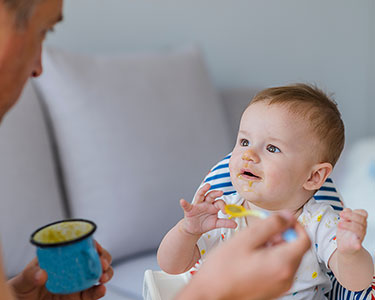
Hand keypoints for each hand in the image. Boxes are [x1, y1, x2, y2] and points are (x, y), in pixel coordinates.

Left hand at [8, 241, 112, 299]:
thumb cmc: (22, 287)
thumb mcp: (23, 279)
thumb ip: (31, 275)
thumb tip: (42, 274)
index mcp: (64, 257)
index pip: (83, 245)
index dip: (93, 244)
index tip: (95, 248)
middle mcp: (75, 268)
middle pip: (97, 258)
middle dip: (104, 258)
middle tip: (103, 263)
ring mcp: (79, 283)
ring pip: (100, 274)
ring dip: (106, 273)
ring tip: (103, 277)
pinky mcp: (80, 298)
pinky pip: (93, 294)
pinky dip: (99, 291)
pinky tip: (101, 290)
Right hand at [176, 212, 310, 299]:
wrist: (210, 293)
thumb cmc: (222, 269)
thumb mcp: (246, 238)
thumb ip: (270, 225)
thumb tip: (287, 216)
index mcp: (282, 264)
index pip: (305, 239)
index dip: (295, 224)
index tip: (282, 219)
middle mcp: (286, 278)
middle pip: (297, 249)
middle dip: (283, 235)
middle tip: (262, 231)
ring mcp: (280, 286)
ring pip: (288, 258)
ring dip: (276, 246)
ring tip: (253, 244)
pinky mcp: (273, 290)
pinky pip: (280, 269)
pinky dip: (272, 258)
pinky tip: (253, 256)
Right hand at [180, 183, 236, 235]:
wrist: (195, 229)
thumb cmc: (205, 223)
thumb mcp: (216, 223)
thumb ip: (225, 223)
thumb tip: (235, 224)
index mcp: (213, 206)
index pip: (220, 202)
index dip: (223, 206)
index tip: (226, 212)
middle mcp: (206, 203)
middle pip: (211, 195)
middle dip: (216, 193)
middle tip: (221, 192)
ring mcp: (198, 205)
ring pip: (200, 195)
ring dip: (203, 190)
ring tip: (207, 186)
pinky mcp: (190, 209)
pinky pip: (187, 205)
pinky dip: (184, 203)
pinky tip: (182, 201)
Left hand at [337, 208, 367, 253]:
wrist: (345, 247)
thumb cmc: (345, 234)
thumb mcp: (343, 222)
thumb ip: (345, 216)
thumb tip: (346, 210)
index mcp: (359, 222)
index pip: (363, 213)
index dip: (355, 211)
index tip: (343, 212)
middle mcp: (361, 228)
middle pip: (361, 219)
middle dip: (350, 215)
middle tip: (341, 215)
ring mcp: (359, 236)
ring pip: (359, 229)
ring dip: (347, 225)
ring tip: (339, 224)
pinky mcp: (356, 245)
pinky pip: (359, 244)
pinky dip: (357, 244)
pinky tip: (356, 244)